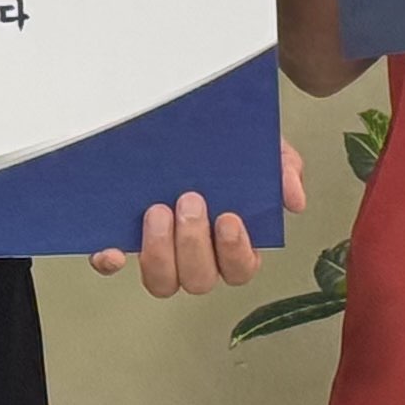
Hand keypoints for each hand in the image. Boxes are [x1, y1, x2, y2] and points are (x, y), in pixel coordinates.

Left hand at [91, 140, 308, 295]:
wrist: (178, 122)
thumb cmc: (222, 146)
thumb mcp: (259, 148)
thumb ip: (283, 168)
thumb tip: (294, 199)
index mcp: (232, 242)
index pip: (240, 268)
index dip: (236, 253)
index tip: (229, 218)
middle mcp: (197, 255)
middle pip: (200, 280)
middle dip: (195, 245)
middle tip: (190, 202)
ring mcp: (160, 252)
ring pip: (162, 282)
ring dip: (160, 253)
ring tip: (157, 212)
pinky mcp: (123, 242)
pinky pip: (113, 264)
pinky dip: (111, 261)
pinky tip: (111, 248)